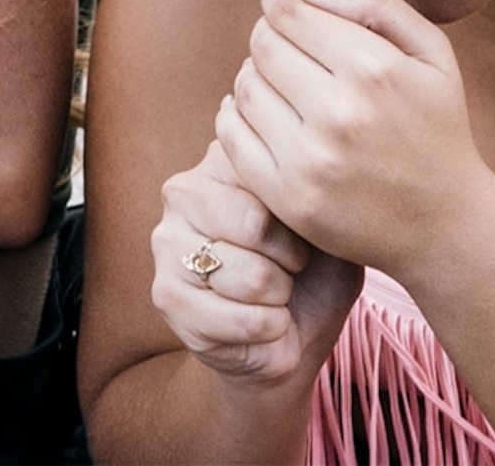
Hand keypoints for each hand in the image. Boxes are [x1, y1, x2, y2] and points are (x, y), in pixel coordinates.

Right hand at [151, 124, 364, 392]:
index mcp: (223, 160)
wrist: (293, 334)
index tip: (305, 232)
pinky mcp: (165, 296)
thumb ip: (318, 192)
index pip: (270, 179)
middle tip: (290, 269)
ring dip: (280, 299)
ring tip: (274, 296)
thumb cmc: (314, 270)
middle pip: (256, 226)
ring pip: (251, 278)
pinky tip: (260, 323)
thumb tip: (310, 176)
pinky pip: (241, 319)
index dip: (304, 219)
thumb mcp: (329, 224)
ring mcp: (166, 243)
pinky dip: (269, 330)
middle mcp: (183, 192)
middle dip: (292, 262)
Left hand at [219, 0, 493, 279]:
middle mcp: (339, 114)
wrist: (446, 225)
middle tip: (288, 43)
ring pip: (243, 88)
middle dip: (270, 34)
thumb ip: (374, 5)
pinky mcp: (289, 198)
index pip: (288, 13)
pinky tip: (264, 114)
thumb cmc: (438, 130)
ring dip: (256, 76)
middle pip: (262, 46)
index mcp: (374, 70)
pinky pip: (231, 137)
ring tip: (284, 83)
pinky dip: (237, 116)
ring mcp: (310, 160)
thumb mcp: (432, 54)